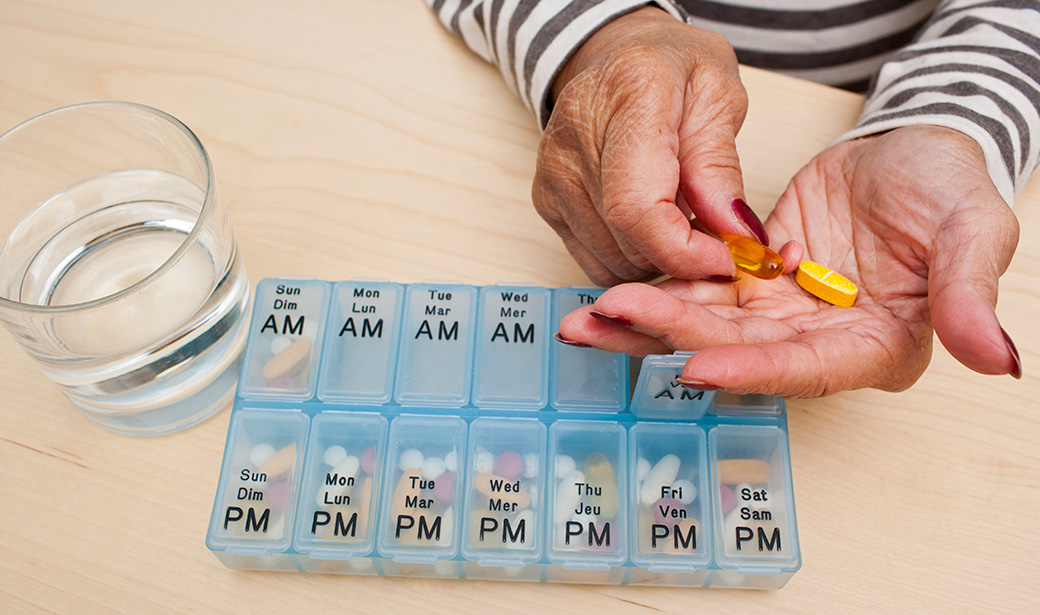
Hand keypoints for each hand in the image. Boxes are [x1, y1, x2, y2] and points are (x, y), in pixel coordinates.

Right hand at [535, 7, 768, 285]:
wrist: (620, 57)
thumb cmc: (674, 70)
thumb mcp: (721, 98)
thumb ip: (722, 168)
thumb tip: (735, 235)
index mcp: (628, 95)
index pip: (637, 207)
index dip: (683, 250)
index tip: (726, 258)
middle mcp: (574, 137)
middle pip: (626, 240)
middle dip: (682, 256)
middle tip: (718, 237)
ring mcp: (553, 173)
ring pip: (612, 260)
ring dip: (659, 259)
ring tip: (684, 220)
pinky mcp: (545, 201)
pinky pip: (595, 261)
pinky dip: (633, 259)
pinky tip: (654, 227)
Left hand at [557, 126, 1021, 396]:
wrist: (910, 149)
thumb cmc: (949, 187)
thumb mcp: (973, 229)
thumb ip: (969, 293)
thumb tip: (997, 361)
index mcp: (874, 346)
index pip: (807, 368)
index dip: (753, 368)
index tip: (695, 363)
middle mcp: (817, 341)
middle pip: (738, 349)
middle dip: (671, 335)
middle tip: (609, 318)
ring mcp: (779, 313)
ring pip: (706, 323)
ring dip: (645, 320)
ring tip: (584, 316)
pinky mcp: (751, 283)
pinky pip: (696, 288)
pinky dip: (655, 288)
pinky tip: (605, 295)